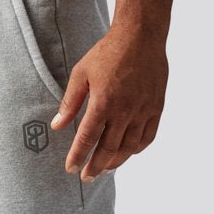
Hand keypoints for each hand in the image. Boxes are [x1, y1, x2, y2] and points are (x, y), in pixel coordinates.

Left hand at [50, 28, 167, 181]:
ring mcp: (143, 110)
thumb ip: (69, 102)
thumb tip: (57, 126)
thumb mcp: (80, 73)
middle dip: (95, 167)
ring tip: (105, 169)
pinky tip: (127, 153)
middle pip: (108, 149)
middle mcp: (124, 110)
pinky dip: (136, 149)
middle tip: (86, 177)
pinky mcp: (156, 107)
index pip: (87, 139)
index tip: (70, 169)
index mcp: (103, 102)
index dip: (78, 157)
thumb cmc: (107, 52)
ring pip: (129, 147)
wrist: (141, 35)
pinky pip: (148, 137)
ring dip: (116, 162)